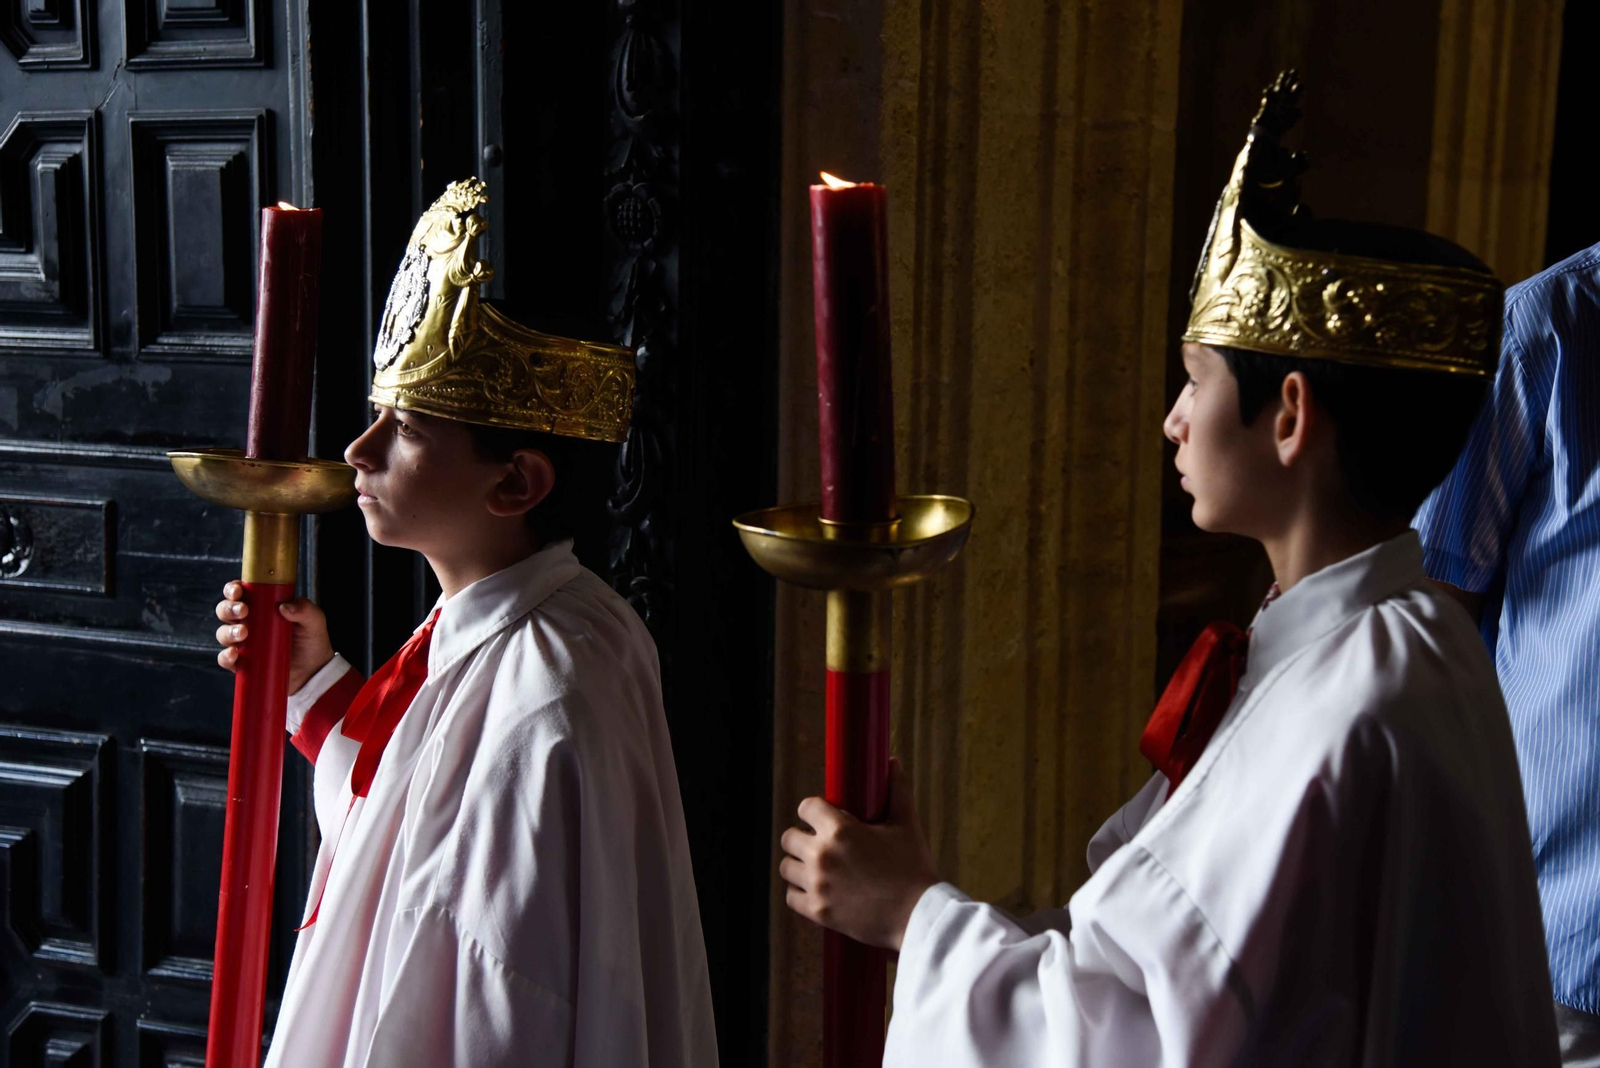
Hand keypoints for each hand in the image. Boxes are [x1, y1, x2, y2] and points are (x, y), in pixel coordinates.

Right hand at [214, 581, 334, 693]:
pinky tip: (235, 653)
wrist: (313, 672)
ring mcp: (243, 643)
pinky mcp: (242, 663)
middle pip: (225, 610)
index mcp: (262, 606)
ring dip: (228, 632)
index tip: (238, 591)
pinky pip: (225, 659)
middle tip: (244, 611)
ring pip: (223, 633)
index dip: (233, 589)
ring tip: (244, 634)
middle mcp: (248, 622)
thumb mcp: (314, 621)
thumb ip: (305, 609)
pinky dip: (226, 656)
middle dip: (229, 608)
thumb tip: (284, 607)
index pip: (240, 592)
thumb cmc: (311, 641)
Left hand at [779, 758, 939, 949]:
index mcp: (840, 830)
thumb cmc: (913, 868)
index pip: (806, 807)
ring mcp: (818, 885)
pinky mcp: (818, 911)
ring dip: (799, 865)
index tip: (822, 817)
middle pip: (789, 837)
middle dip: (803, 838)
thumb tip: (893, 762)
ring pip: (786, 867)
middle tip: (820, 844)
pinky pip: (791, 897)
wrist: (918, 916)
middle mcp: (822, 855)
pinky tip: (817, 889)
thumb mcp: (907, 824)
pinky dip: (800, 893)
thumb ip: (896, 790)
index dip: (814, 810)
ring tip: (818, 867)